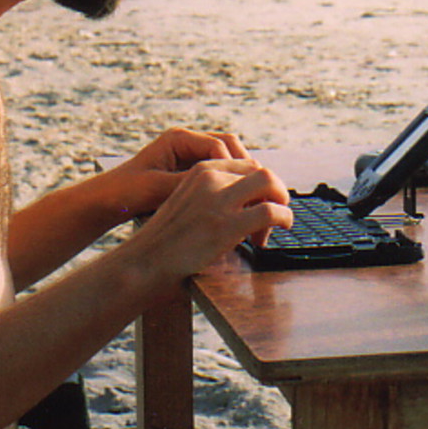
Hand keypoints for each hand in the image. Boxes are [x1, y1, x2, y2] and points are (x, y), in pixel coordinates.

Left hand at [101, 128, 253, 218]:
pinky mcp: (189, 170)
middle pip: (229, 146)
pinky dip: (230, 183)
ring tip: (254, 196)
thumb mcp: (158, 188)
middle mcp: (186, 142)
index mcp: (177, 139)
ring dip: (241, 175)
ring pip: (227, 159)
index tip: (247, 187)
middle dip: (246, 167)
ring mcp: (188, 155)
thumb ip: (189, 183)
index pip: (219, 145)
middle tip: (261, 189)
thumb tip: (222, 185)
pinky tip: (237, 202)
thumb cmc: (125, 193)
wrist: (104, 201)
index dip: (236, 166)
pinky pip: (218, 171)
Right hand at [131, 158, 292, 281]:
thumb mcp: (188, 202)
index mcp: (201, 171)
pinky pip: (271, 211)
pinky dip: (283, 219)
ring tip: (274, 227)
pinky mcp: (227, 225)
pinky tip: (274, 233)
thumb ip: (212, 194)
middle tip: (274, 217)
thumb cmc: (166, 241)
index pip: (248, 166)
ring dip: (281, 204)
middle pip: (262, 172)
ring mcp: (219, 200)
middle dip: (275, 192)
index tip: (259, 207)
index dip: (261, 187)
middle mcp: (211, 179)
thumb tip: (246, 200)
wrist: (144, 262)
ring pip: (270, 184)